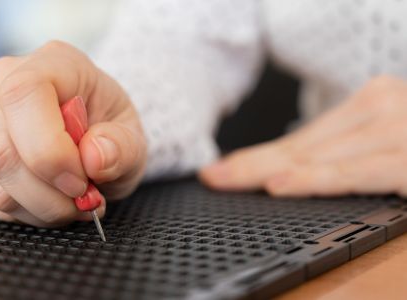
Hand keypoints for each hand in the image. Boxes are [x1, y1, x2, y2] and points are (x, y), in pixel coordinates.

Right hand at [0, 41, 146, 226]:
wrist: (97, 134)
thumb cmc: (111, 128)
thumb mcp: (134, 136)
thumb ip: (122, 146)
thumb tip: (94, 158)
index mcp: (53, 63)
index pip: (24, 95)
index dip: (48, 149)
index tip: (81, 180)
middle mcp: (6, 84)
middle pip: (0, 150)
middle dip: (48, 192)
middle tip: (84, 198)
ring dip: (42, 206)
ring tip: (76, 201)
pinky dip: (31, 212)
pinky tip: (56, 202)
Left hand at [200, 76, 406, 196]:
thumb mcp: (386, 135)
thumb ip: (344, 147)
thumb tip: (288, 166)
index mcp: (371, 102)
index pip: (303, 138)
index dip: (259, 155)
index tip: (223, 167)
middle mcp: (380, 110)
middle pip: (302, 147)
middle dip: (251, 164)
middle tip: (213, 176)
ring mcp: (396, 133)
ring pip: (318, 158)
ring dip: (266, 171)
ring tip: (228, 181)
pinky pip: (354, 174)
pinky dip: (313, 180)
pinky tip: (278, 185)